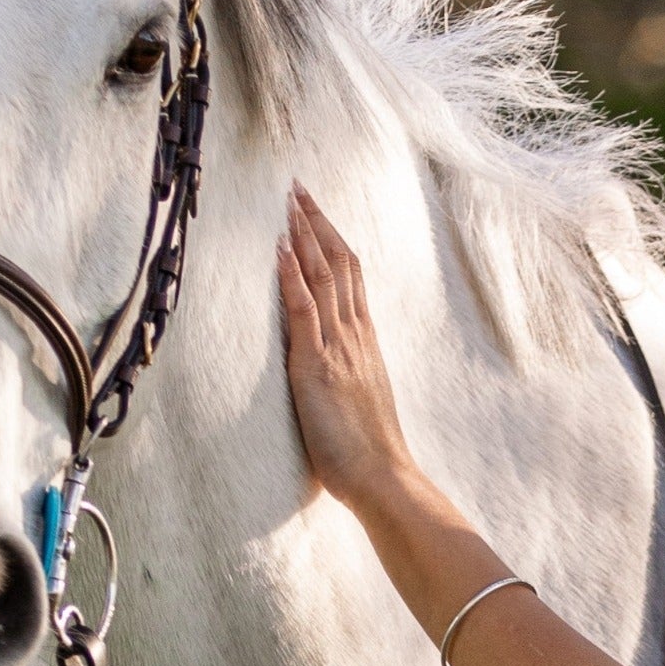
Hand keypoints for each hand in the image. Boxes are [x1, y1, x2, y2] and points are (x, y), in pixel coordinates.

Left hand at [277, 187, 414, 509]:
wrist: (384, 477)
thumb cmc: (372, 453)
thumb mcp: (360, 402)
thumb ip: (348, 376)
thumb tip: (336, 370)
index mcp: (365, 342)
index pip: (351, 278)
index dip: (333, 241)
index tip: (315, 213)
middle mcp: (355, 335)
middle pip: (339, 263)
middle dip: (318, 222)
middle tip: (298, 188)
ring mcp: (339, 346)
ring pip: (324, 276)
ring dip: (303, 235)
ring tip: (287, 201)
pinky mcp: (317, 364)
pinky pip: (305, 309)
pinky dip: (293, 275)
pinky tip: (280, 247)